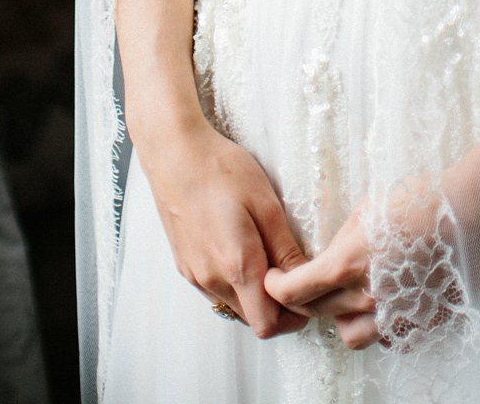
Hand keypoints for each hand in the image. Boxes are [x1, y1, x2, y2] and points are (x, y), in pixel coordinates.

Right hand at [140, 117, 309, 338]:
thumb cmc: (222, 170)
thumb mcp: (266, 204)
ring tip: (268, 258)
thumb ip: (285, 249)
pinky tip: (243, 251)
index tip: (304, 292)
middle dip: (276, 308)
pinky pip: (216, 291)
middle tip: (291, 275)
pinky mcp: (185, 266)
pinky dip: (235, 284)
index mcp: (237, 266)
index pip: (267, 325)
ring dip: (254, 296)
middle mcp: (212, 279)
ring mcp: (195, 275)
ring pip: (233, 306)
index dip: (292, 316)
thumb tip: (304, 279)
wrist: (175, 154)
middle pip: (251, 320)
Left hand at [264, 178, 476, 351]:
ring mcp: (396, 315)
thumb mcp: (369, 208)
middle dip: (306, 297)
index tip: (274, 281)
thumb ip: (342, 241)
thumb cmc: (423, 199)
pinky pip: (387, 336)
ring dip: (343, 317)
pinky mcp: (421, 323)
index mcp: (349, 264)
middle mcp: (369, 297)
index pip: (295, 291)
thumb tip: (327, 257)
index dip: (277, 287)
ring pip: (351, 334)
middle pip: (318, 313)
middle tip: (308, 282)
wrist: (473, 210)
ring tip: (351, 294)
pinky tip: (385, 299)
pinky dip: (379, 323)